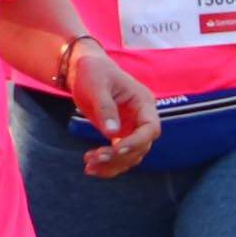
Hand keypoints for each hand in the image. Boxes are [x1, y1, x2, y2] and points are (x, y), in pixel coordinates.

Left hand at [68, 40, 158, 177]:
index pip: (150, 128)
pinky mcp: (120, 135)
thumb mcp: (97, 86)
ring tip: (89, 166)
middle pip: (141, 147)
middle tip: (94, 158)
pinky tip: (91, 167)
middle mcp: (141, 118)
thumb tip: (112, 133)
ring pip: (130, 156)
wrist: (85, 69)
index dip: (136, 142)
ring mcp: (132, 128)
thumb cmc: (94, 72)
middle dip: (119, 157)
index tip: (116, 149)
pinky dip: (107, 164)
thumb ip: (105, 108)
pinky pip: (119, 155)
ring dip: (112, 165)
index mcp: (143, 103)